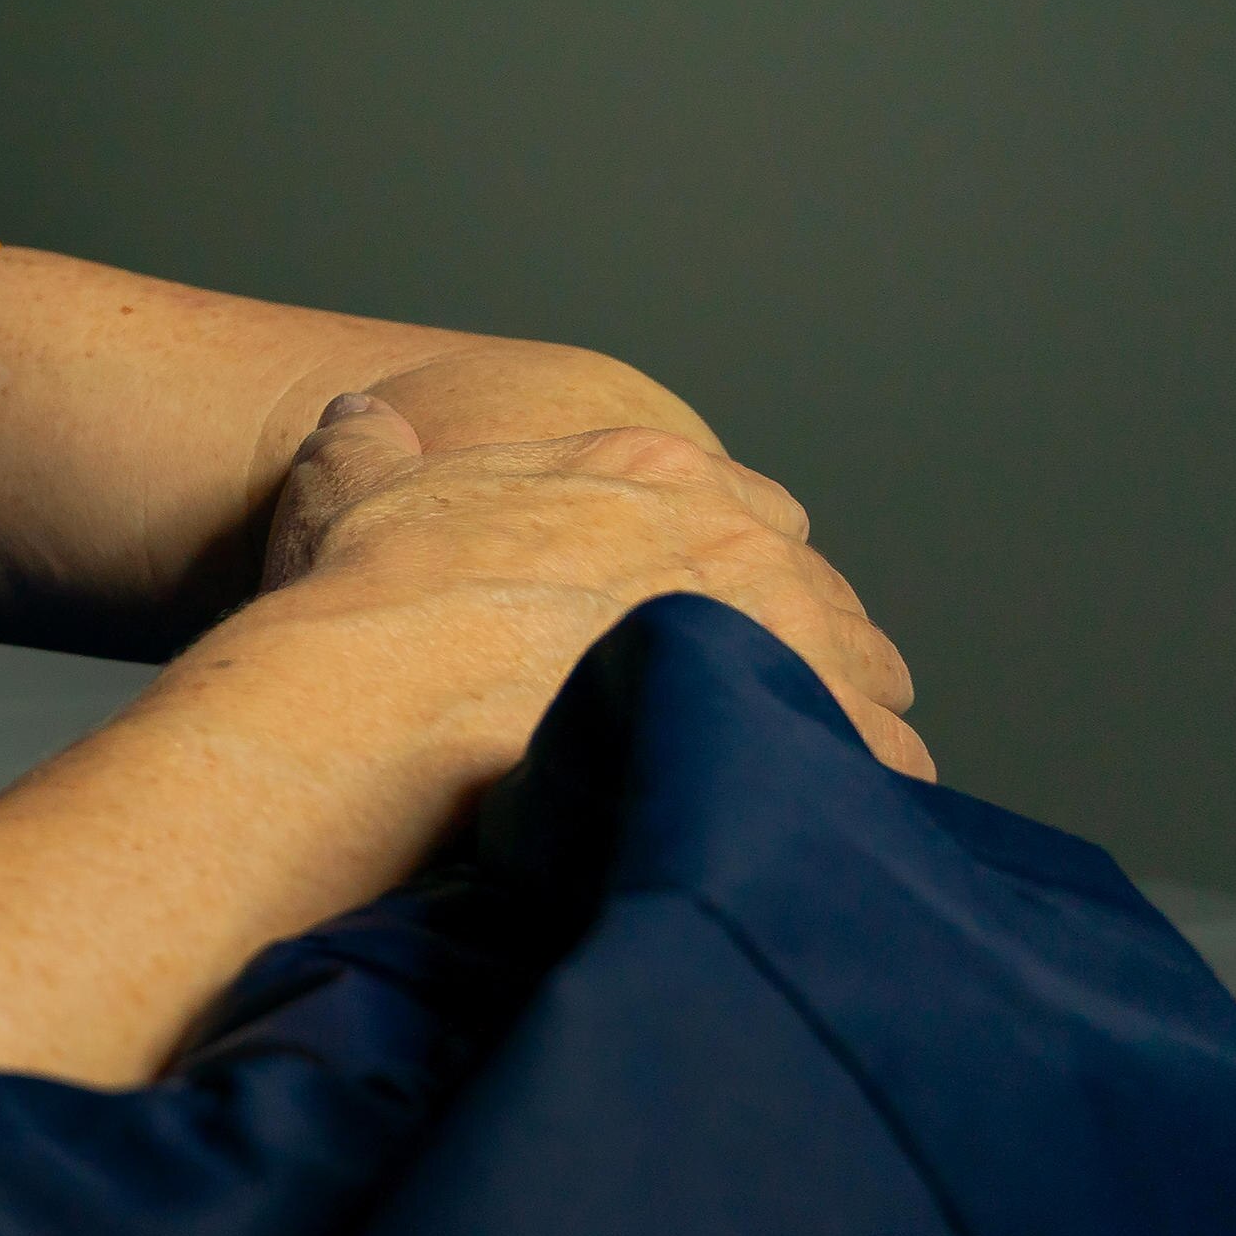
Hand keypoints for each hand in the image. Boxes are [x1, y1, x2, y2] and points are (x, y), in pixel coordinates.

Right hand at [239, 393, 931, 782]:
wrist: (391, 697)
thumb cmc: (373, 602)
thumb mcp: (354, 490)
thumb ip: (368, 448)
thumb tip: (359, 415)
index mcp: (644, 470)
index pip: (744, 509)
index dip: (729, 571)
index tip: (707, 619)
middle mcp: (729, 536)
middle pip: (811, 591)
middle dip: (793, 644)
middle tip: (744, 707)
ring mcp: (777, 626)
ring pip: (859, 672)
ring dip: (833, 715)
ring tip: (781, 775)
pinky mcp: (799, 721)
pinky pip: (881, 757)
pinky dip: (860, 787)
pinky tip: (811, 820)